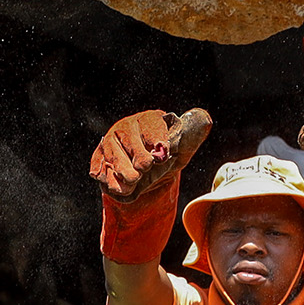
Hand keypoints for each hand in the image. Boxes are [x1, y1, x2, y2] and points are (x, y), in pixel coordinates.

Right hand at [90, 108, 210, 201]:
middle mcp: (127, 127)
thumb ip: (193, 135)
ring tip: (134, 181)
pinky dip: (109, 180)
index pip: (151, 126)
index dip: (159, 142)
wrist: (147, 172)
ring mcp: (110, 142)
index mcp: (149, 119)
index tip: (165, 154)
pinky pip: (99, 168)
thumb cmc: (166, 156)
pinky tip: (119, 185)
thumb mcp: (183, 147)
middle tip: (145, 169)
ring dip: (125, 173)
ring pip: (113, 156)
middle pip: (130, 142)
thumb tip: (205, 119)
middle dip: (140, 160)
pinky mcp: (98, 157)